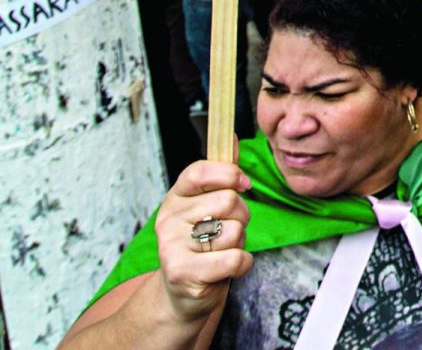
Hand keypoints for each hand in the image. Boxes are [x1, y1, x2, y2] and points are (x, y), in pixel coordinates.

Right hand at [153, 161, 253, 325]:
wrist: (183, 293)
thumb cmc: (203, 245)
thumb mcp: (208, 206)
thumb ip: (222, 175)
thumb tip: (233, 139)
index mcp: (175, 197)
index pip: (200, 171)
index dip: (229, 174)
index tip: (243, 184)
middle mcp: (168, 219)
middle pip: (228, 200)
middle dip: (241, 217)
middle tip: (226, 231)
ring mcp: (172, 246)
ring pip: (234, 230)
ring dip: (239, 243)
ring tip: (221, 251)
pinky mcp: (183, 273)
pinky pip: (235, 258)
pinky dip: (242, 264)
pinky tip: (226, 268)